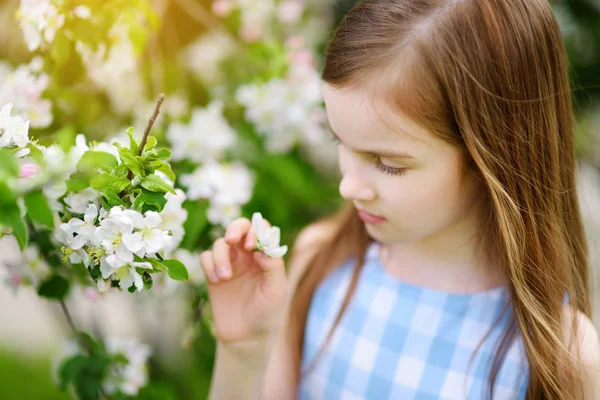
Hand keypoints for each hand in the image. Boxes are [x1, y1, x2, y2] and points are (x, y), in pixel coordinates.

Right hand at [200, 217, 288, 343]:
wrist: (246, 337)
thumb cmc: (267, 312)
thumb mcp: (277, 290)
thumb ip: (273, 267)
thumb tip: (260, 249)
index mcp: (265, 255)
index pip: (261, 229)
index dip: (255, 230)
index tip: (251, 245)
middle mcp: (247, 255)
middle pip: (239, 227)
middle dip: (234, 229)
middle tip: (231, 240)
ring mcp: (230, 264)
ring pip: (220, 244)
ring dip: (220, 256)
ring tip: (225, 277)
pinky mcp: (213, 274)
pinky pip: (206, 258)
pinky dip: (209, 265)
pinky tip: (217, 281)